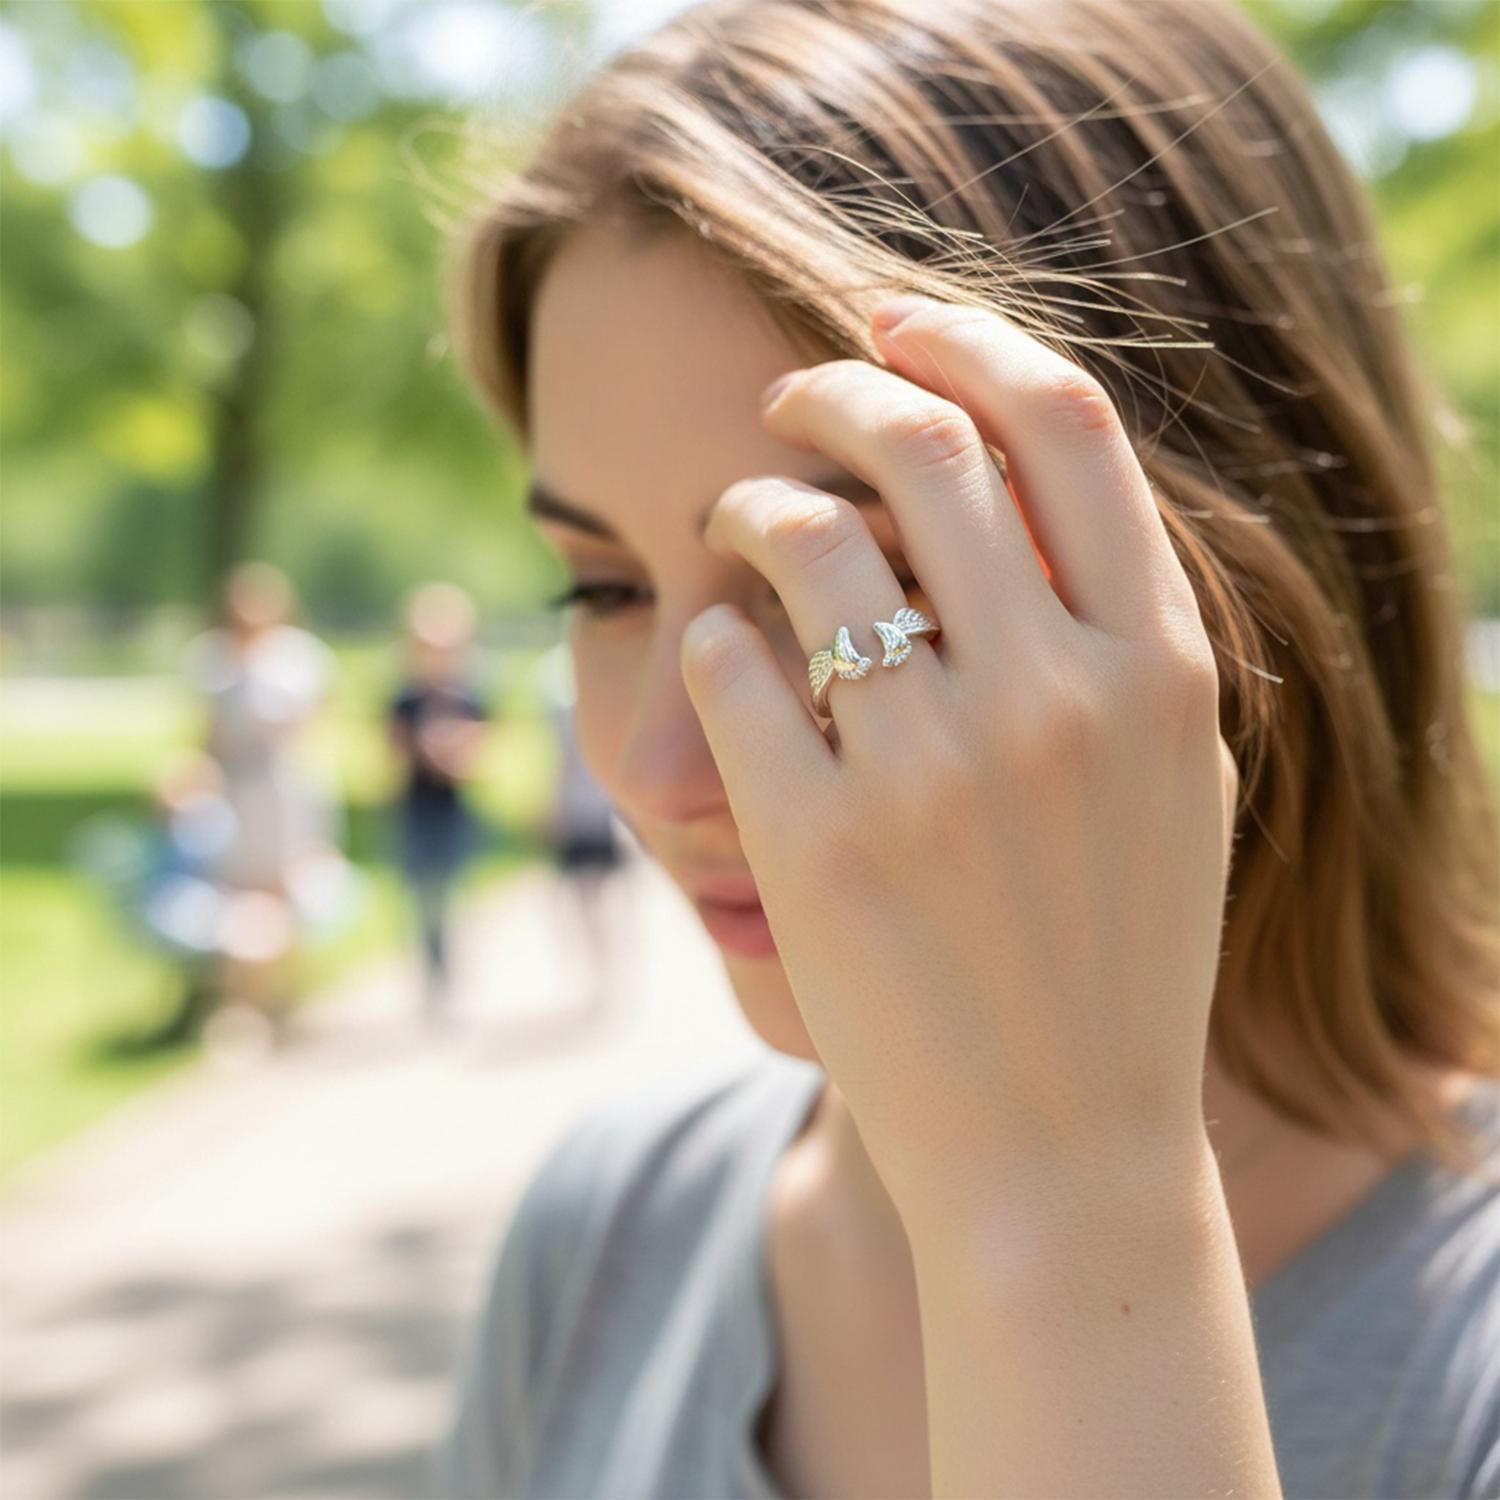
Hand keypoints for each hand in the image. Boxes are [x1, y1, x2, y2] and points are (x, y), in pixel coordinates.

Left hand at [679, 295, 1239, 1233]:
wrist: (1064, 1159)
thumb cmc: (1115, 959)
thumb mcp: (1174, 781)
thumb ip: (1127, 630)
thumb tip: (1022, 481)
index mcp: (1159, 669)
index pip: (1065, 424)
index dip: (967, 341)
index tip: (896, 322)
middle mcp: (1054, 700)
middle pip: (922, 446)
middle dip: (833, 389)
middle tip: (789, 400)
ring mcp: (931, 773)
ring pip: (801, 538)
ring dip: (751, 505)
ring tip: (740, 525)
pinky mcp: (816, 844)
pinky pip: (727, 665)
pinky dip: (710, 636)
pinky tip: (723, 658)